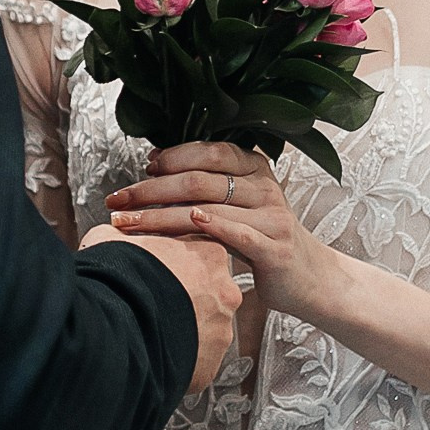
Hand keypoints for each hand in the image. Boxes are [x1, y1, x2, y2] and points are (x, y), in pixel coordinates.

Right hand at [81, 221, 244, 391]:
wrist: (112, 321)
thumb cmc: (115, 277)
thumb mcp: (110, 239)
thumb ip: (123, 236)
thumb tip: (114, 237)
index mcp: (209, 255)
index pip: (198, 257)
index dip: (172, 265)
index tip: (156, 272)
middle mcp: (225, 292)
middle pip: (207, 295)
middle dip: (183, 300)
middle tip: (152, 303)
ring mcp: (221, 330)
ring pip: (204, 330)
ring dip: (182, 330)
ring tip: (149, 331)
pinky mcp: (210, 363)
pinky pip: (196, 360)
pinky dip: (178, 358)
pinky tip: (153, 352)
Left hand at [105, 144, 329, 314]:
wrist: (311, 278)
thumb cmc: (264, 240)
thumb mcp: (241, 204)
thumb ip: (207, 185)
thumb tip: (154, 166)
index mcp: (255, 168)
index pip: (208, 151)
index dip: (171, 157)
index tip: (142, 169)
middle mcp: (264, 186)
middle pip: (199, 180)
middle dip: (151, 190)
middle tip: (118, 201)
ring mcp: (272, 216)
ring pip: (208, 207)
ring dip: (160, 216)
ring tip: (127, 224)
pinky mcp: (275, 249)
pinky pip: (240, 234)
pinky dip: (213, 226)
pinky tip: (189, 222)